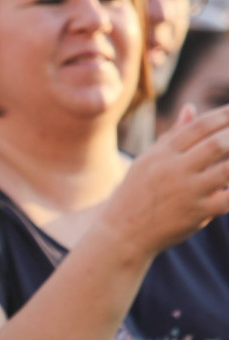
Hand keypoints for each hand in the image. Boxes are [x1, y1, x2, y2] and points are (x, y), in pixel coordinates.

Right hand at [102, 103, 228, 256]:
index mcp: (162, 154)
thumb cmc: (137, 193)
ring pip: (225, 171)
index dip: (223, 116)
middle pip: (215, 145)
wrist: (122, 231)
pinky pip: (227, 200)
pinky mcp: (196, 213)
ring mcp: (186, 192)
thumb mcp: (148, 161)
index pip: (198, 127)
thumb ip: (172, 136)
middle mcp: (174, 170)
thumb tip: (190, 108)